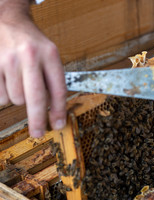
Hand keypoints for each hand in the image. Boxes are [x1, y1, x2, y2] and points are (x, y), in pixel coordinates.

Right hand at [0, 0, 66, 137]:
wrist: (8, 22)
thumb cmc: (33, 44)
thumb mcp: (51, 56)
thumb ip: (53, 81)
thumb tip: (54, 112)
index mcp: (50, 55)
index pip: (58, 89)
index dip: (58, 111)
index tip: (58, 125)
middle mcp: (30, 57)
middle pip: (35, 98)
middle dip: (37, 120)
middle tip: (39, 133)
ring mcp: (9, 61)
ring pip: (16, 98)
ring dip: (20, 98)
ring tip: (20, 83)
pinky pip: (1, 95)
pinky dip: (5, 95)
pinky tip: (8, 80)